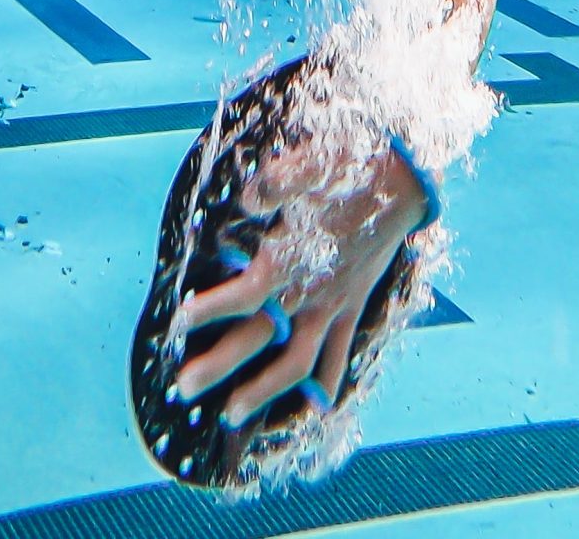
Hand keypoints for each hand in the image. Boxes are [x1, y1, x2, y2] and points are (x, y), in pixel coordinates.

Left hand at [169, 142, 429, 428]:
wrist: (402, 182)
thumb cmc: (350, 171)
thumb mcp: (307, 165)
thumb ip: (273, 184)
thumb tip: (249, 199)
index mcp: (291, 261)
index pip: (241, 296)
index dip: (209, 312)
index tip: (176, 323)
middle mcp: (307, 293)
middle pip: (256, 340)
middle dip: (217, 366)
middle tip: (181, 388)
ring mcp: (332, 306)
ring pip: (296, 364)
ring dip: (262, 391)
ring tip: (231, 414)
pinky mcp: (352, 307)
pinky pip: (339, 354)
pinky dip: (327, 383)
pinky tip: (316, 410)